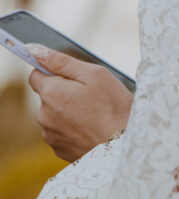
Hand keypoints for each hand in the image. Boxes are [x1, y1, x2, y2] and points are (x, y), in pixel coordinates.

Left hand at [26, 46, 133, 161]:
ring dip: (68, 111)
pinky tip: (92, 128)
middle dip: (64, 92)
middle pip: (47, 95)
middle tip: (91, 96)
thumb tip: (34, 49)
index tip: (70, 75)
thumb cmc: (113, 107)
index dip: (54, 72)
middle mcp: (44, 115)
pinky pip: (61, 131)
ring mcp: (50, 135)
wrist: (124, 146)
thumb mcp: (94, 75)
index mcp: (51, 93)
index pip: (36, 74)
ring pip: (54, 114)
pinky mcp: (59, 149)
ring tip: (94, 115)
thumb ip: (61, 61)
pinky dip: (73, 128)